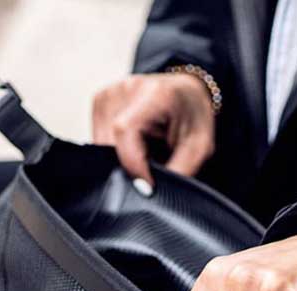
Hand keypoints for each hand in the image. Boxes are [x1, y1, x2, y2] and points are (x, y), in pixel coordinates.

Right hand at [92, 73, 214, 188]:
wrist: (186, 93)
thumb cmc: (193, 117)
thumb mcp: (198, 148)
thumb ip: (178, 171)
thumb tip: (150, 194)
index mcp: (155, 94)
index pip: (124, 131)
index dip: (132, 165)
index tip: (146, 185)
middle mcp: (126, 88)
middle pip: (109, 143)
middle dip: (127, 165)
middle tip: (151, 166)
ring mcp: (109, 94)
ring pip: (100, 146)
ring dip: (120, 159)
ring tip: (145, 152)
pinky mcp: (99, 102)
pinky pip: (97, 141)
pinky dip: (114, 151)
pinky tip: (133, 145)